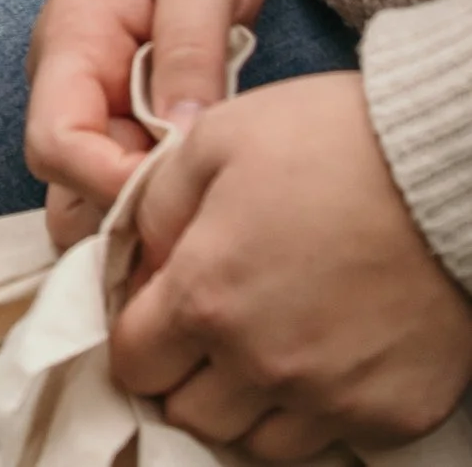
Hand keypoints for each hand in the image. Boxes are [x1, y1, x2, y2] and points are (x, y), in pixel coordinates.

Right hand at [27, 0, 273, 244]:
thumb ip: (191, 50)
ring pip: (91, 193)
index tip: (181, 197)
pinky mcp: (125, 111)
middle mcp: (68, 80)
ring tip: (210, 214)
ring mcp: (94, 99)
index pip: (55, 144)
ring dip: (142, 216)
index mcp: (71, 43)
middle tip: (200, 224)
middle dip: (121, 220)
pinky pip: (126, 175)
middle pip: (64, 185)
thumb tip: (182, 137)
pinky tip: (211, 196)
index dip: (109, 184)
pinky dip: (160, 199)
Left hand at [110, 72, 471, 454]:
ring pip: (256, 442)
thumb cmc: (328, 142)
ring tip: (268, 342)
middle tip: (210, 326)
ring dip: (247, 403)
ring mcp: (331, 400)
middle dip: (186, 374)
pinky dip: (316, 410)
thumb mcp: (213, 141)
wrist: (445, 173)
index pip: (135, 363)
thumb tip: (140, 257)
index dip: (138, 333)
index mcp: (207, 299)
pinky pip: (329, 439)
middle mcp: (263, 365)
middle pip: (189, 414)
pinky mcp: (390, 417)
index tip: (157, 308)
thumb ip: (156, 206)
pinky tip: (326, 353)